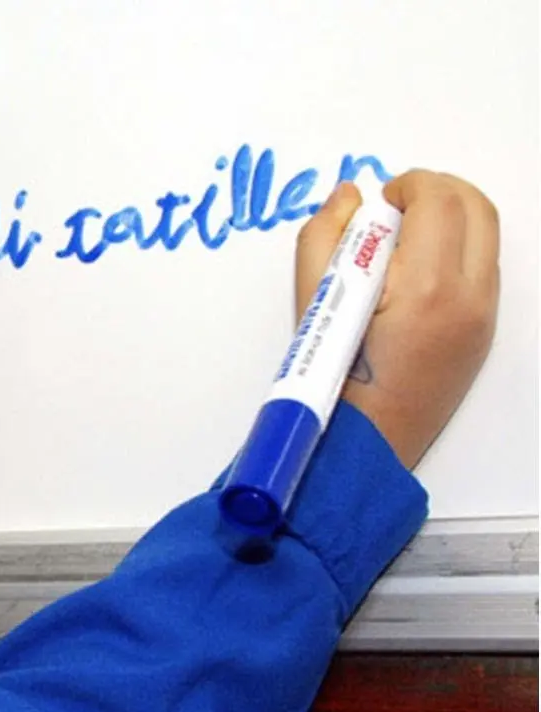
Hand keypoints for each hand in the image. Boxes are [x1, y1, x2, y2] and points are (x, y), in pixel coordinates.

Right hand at [293, 172, 499, 469]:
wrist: (365, 441)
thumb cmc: (331, 378)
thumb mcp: (312, 297)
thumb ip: (324, 233)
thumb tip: (349, 195)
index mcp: (428, 288)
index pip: (439, 201)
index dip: (409, 184)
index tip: (381, 196)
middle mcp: (469, 299)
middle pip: (477, 209)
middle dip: (438, 189)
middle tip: (398, 200)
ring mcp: (483, 317)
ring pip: (487, 236)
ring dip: (451, 217)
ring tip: (405, 232)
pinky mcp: (484, 331)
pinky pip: (483, 267)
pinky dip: (457, 248)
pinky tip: (416, 265)